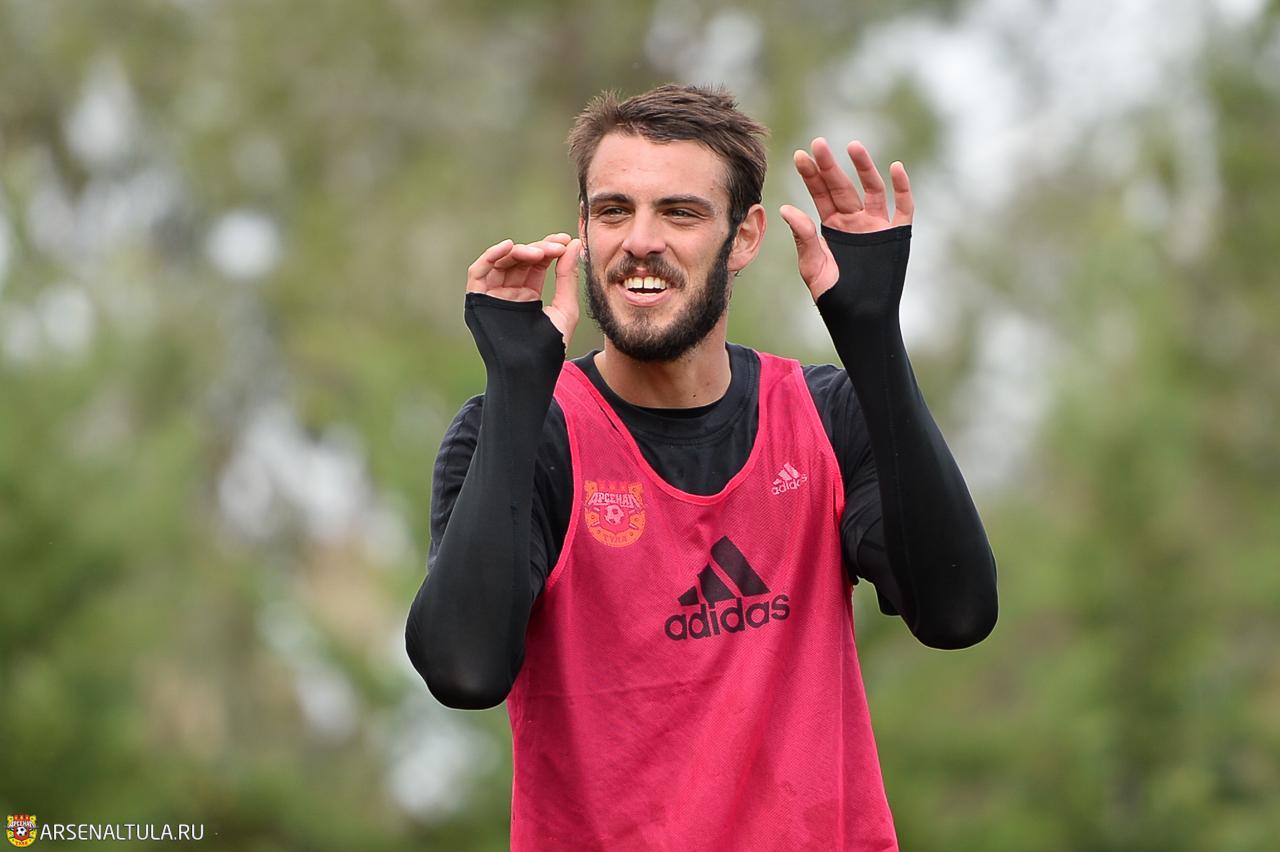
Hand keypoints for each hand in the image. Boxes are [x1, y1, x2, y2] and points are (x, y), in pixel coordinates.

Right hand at [466, 232, 581, 347]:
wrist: (530, 370)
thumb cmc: (550, 347)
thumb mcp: (565, 307)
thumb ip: (567, 277)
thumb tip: (572, 244)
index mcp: (527, 295)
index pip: (536, 263)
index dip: (549, 249)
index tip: (564, 241)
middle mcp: (508, 293)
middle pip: (519, 260)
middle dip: (538, 249)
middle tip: (555, 246)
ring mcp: (492, 296)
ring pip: (501, 262)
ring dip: (520, 251)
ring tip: (540, 252)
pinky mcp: (477, 300)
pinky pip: (478, 272)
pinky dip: (491, 256)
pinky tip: (509, 247)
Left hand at [780, 139, 912, 299]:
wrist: (859, 319)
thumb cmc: (832, 296)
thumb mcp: (813, 266)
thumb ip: (803, 237)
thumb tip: (786, 208)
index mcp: (831, 226)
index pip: (820, 194)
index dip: (811, 175)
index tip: (800, 155)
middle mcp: (854, 221)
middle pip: (842, 186)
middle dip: (831, 166)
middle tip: (819, 143)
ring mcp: (876, 226)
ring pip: (872, 189)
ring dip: (864, 168)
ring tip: (853, 146)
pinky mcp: (896, 235)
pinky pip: (903, 207)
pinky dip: (902, 188)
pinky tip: (896, 168)